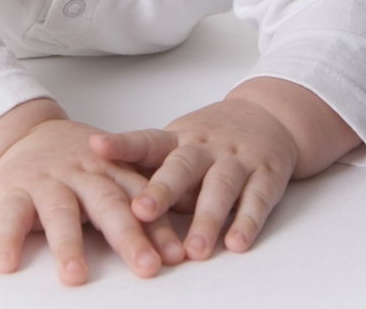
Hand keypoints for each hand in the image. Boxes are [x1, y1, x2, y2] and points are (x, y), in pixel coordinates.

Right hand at [0, 118, 184, 285]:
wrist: (26, 132)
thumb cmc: (79, 162)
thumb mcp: (112, 170)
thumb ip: (139, 199)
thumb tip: (179, 246)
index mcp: (112, 168)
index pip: (140, 196)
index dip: (159, 225)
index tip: (176, 254)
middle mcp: (83, 172)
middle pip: (108, 202)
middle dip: (128, 235)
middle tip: (146, 265)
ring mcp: (48, 180)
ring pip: (60, 210)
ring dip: (68, 243)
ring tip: (76, 276)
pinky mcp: (15, 189)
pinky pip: (11, 215)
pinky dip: (7, 240)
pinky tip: (6, 264)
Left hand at [89, 98, 298, 259]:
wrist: (269, 114)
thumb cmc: (212, 138)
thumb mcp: (179, 143)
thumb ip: (152, 169)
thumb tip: (109, 197)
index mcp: (179, 139)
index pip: (148, 140)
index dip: (122, 144)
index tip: (96, 148)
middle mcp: (206, 147)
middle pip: (182, 165)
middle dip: (162, 190)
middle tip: (141, 212)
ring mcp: (237, 159)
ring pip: (221, 186)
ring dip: (207, 218)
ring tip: (193, 251)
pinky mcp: (266, 175)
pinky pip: (258, 199)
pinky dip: (247, 222)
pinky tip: (236, 243)